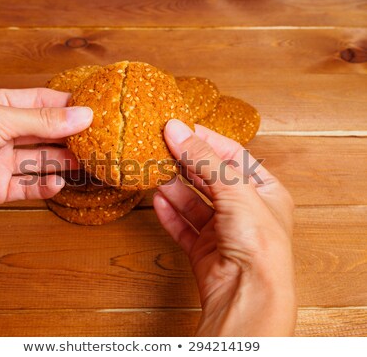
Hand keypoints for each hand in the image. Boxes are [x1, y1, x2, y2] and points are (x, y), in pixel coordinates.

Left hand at [0, 88, 92, 238]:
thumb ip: (42, 120)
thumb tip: (83, 116)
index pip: (40, 101)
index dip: (67, 105)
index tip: (96, 109)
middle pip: (44, 130)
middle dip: (69, 134)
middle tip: (98, 139)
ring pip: (39, 159)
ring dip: (63, 161)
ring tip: (87, 163)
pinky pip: (29, 186)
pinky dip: (45, 186)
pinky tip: (58, 184)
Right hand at [154, 120, 295, 335]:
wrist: (248, 293)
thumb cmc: (258, 242)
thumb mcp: (235, 189)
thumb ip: (203, 158)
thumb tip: (176, 129)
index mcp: (265, 192)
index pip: (233, 156)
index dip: (207, 140)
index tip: (182, 128)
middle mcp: (245, 211)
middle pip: (210, 178)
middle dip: (187, 162)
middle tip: (162, 146)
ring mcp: (224, 231)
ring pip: (194, 202)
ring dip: (175, 187)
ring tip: (155, 171)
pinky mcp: (205, 250)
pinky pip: (183, 226)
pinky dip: (170, 213)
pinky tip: (157, 200)